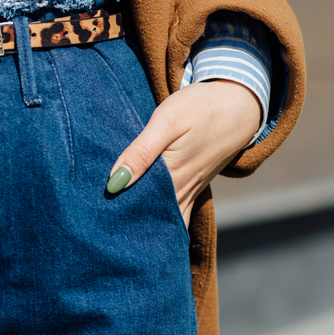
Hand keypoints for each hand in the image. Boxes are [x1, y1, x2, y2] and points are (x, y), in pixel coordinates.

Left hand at [107, 80, 260, 226]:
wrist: (239, 102)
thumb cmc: (200, 107)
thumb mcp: (167, 121)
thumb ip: (141, 152)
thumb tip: (114, 182)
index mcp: (172, 177)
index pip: (137, 208)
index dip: (116, 216)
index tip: (94, 221)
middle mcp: (182, 191)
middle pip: (150, 219)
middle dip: (127, 227)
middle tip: (99, 231)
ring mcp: (190, 191)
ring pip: (165, 221)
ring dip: (144, 225)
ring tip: (117, 232)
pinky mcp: (194, 186)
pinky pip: (178, 213)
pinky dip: (162, 220)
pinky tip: (144, 219)